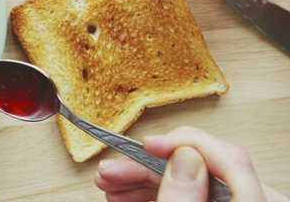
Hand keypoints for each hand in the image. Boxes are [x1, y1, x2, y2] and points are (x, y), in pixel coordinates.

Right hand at [94, 126, 288, 201]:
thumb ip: (184, 200)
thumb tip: (182, 157)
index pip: (229, 159)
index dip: (184, 143)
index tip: (147, 144)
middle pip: (201, 172)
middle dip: (148, 168)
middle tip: (112, 170)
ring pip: (189, 186)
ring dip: (143, 182)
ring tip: (110, 184)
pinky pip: (188, 198)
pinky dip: (154, 195)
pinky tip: (127, 196)